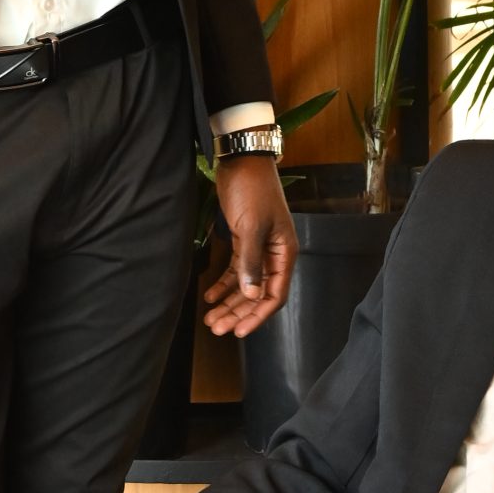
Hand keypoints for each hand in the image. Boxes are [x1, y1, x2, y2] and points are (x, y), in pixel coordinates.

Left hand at [205, 158, 296, 338]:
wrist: (241, 160)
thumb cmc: (252, 190)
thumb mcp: (251, 227)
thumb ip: (251, 262)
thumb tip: (252, 294)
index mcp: (284, 253)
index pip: (275, 295)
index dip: (257, 316)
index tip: (239, 332)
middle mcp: (274, 254)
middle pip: (257, 294)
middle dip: (238, 313)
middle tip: (217, 328)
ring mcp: (258, 248)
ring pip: (245, 284)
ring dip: (229, 302)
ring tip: (210, 318)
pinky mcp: (243, 240)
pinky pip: (235, 269)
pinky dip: (223, 283)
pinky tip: (209, 295)